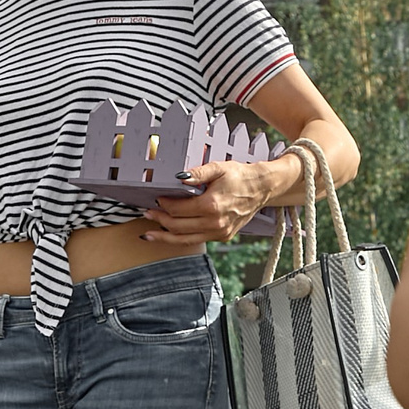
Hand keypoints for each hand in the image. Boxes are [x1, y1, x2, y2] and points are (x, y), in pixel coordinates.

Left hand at [140, 158, 280, 244]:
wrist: (262, 188)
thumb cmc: (240, 176)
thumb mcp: (218, 168)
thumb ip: (197, 173)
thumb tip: (178, 176)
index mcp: (211, 205)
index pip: (178, 209)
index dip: (163, 204)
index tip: (156, 198)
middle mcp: (215, 223)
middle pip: (178, 227)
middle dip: (159, 221)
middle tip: (146, 214)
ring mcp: (219, 232)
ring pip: (185, 240)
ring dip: (165, 237)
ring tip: (149, 235)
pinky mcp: (222, 236)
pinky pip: (197, 240)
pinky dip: (181, 239)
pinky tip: (170, 235)